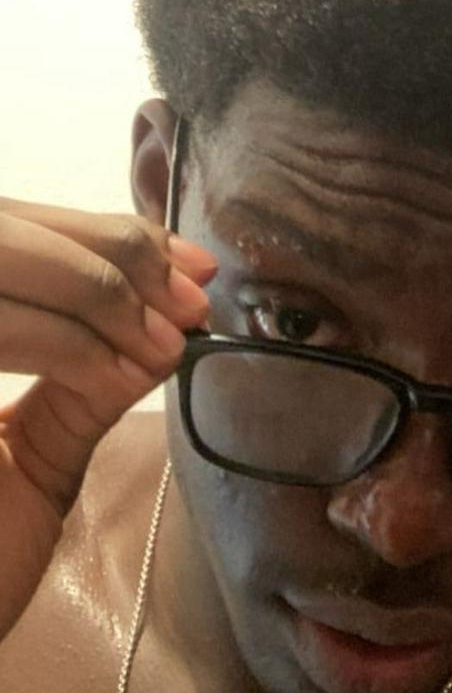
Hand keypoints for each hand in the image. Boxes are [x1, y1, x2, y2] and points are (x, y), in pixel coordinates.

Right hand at [0, 197, 215, 638]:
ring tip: (165, 342)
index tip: (192, 263)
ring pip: (5, 264)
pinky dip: (69, 346)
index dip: (110, 236)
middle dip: (116, 259)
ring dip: (102, 298)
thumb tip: (169, 330)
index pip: (21, 234)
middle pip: (10, 234)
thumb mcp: (35, 458)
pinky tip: (121, 372)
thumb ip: (86, 390)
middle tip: (191, 299)